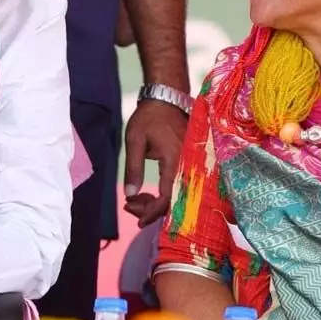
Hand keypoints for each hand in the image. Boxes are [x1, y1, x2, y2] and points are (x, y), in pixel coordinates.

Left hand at [123, 99, 187, 226]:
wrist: (166, 99)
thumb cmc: (149, 118)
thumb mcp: (135, 140)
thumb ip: (133, 168)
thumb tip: (129, 195)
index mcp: (175, 160)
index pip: (168, 198)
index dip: (152, 212)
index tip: (137, 220)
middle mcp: (188, 165)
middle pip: (174, 201)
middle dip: (151, 210)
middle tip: (129, 205)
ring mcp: (191, 164)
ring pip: (177, 196)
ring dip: (157, 204)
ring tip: (135, 200)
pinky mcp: (190, 164)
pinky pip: (180, 187)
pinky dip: (165, 195)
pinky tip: (149, 195)